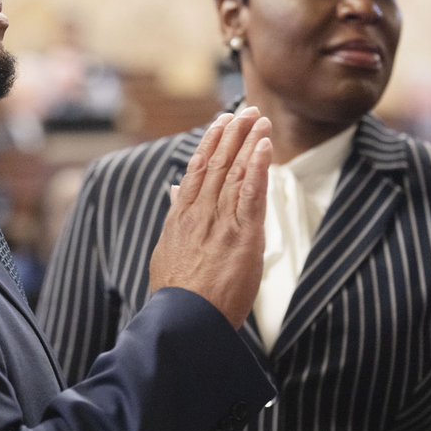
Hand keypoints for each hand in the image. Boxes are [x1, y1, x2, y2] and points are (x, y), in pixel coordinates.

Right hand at [149, 108, 270, 328]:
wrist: (184, 320)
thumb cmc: (177, 293)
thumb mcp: (167, 249)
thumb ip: (175, 216)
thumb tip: (175, 190)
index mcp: (181, 216)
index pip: (198, 169)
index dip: (211, 143)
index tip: (221, 123)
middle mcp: (199, 213)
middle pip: (218, 164)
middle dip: (233, 134)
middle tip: (247, 111)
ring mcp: (220, 222)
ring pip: (235, 172)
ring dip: (248, 143)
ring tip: (258, 119)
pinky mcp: (241, 236)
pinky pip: (251, 194)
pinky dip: (257, 167)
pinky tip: (264, 146)